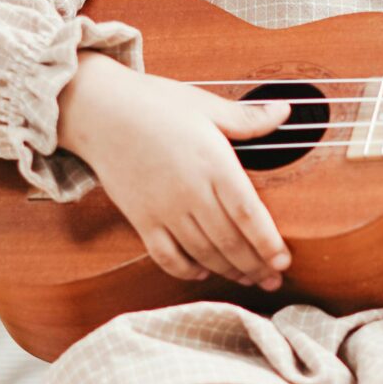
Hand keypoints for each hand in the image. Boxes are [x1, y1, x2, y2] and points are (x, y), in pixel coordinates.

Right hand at [58, 50, 295, 288]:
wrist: (97, 110)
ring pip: (202, 253)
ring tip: (248, 279)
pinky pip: (166, 256)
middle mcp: (190, 192)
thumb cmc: (153, 103)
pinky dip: (186, 269)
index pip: (248, 214)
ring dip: (228, 271)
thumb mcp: (205, 105)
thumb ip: (247, 118)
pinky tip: (202, 271)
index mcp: (212, 163)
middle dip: (256, 266)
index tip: (284, 261)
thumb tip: (285, 111)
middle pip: (229, 242)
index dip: (268, 244)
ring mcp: (163, 209)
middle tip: (274, 281)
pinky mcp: (140, 219)